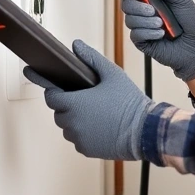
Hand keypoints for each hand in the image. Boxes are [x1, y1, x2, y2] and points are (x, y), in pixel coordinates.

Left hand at [23, 39, 151, 160]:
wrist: (144, 131)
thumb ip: (91, 57)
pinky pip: (77, 139)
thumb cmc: (129, 102)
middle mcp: (72, 123)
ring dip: (74, 119)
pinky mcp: (85, 150)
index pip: (50, 96)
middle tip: (84, 98)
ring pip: (67, 127)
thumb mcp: (112, 74)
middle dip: (66, 104)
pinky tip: (98, 125)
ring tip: (94, 112)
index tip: (51, 86)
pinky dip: (83, 133)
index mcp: (74, 103)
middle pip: (58, 111)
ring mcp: (78, 138)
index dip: (52, 90)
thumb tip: (76, 44)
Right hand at [115, 0, 194, 81]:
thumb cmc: (191, 23)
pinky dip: (148, 33)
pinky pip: (135, 34)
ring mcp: (141, 26)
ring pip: (129, 20)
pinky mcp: (141, 41)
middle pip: (125, 4)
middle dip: (137, 6)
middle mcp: (142, 11)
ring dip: (146, 21)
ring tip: (161, 24)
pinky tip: (160, 34)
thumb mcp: (182, 0)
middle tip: (152, 10)